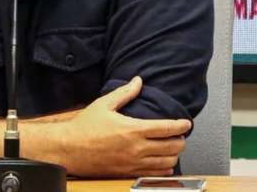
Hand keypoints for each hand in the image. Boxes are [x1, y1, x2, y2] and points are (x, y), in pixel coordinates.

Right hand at [59, 76, 188, 177]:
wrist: (70, 149)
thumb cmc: (85, 126)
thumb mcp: (104, 104)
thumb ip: (125, 92)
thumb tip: (138, 81)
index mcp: (133, 129)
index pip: (166, 128)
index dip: (181, 125)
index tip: (186, 123)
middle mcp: (137, 148)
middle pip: (171, 147)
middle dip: (180, 140)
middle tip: (180, 135)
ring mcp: (133, 164)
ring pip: (166, 163)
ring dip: (174, 155)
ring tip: (173, 148)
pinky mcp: (127, 173)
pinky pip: (153, 175)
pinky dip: (163, 169)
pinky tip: (163, 163)